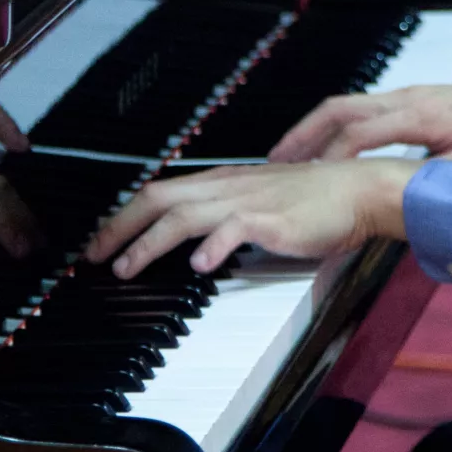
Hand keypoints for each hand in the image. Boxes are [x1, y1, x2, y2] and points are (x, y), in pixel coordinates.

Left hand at [84, 159, 419, 278]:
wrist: (359, 191)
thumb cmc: (316, 201)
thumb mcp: (261, 203)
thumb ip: (228, 216)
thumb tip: (197, 240)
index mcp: (223, 182)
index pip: (161, 192)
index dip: (125, 217)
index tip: (102, 242)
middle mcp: (227, 187)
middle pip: (158, 198)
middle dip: (119, 227)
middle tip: (93, 256)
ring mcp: (248, 201)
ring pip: (183, 215)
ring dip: (148, 243)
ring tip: (127, 268)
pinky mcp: (271, 219)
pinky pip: (233, 229)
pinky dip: (212, 247)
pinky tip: (198, 266)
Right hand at [270, 76, 451, 169]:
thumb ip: (446, 185)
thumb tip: (414, 206)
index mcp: (422, 115)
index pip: (362, 131)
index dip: (331, 157)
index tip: (306, 182)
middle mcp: (408, 97)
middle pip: (340, 108)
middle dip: (302, 135)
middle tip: (271, 163)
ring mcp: (407, 94)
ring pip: (345, 105)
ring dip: (311, 130)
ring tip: (283, 158)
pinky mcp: (410, 99)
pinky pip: (359, 108)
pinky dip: (332, 127)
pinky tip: (323, 150)